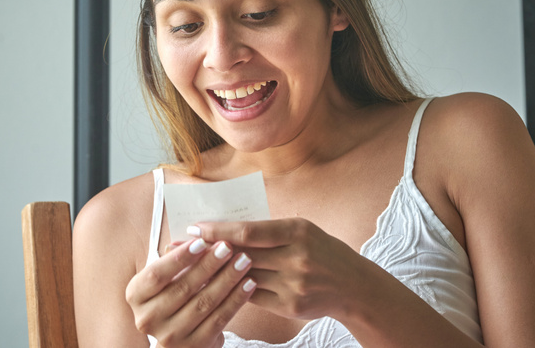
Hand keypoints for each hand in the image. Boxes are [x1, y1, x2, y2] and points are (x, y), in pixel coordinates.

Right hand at [126, 238, 256, 347]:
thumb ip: (177, 259)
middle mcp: (148, 318)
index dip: (179, 258)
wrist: (178, 338)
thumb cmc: (172, 296)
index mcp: (136, 296)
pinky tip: (249, 283)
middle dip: (209, 265)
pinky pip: (219, 319)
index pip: (156, 274)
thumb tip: (198, 235)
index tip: (201, 241)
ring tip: (244, 260)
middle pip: (183, 288)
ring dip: (227, 279)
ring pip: (204, 303)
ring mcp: (170, 335)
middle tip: (228, 246)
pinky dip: (236, 299)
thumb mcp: (166, 278)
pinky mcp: (194, 346)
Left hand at [192, 218, 363, 320]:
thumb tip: (226, 229)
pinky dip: (234, 288)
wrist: (353, 286)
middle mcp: (296, 257)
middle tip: (181, 246)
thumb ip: (269, 230)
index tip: (194, 228)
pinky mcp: (291, 306)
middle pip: (242, 254)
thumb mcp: (302, 230)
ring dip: (216, 272)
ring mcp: (293, 284)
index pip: (248, 231)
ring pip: (244, 277)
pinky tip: (215, 285)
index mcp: (297, 231)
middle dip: (209, 250)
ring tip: (191, 266)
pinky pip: (253, 295)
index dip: (218, 230)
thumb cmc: (322, 250)